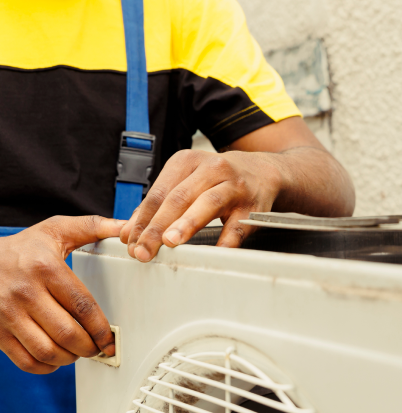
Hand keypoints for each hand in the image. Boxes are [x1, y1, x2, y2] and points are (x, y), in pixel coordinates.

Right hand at [0, 216, 125, 373]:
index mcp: (46, 269)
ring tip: (79, 352)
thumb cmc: (24, 247)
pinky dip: (46, 366)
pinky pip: (25, 361)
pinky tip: (56, 358)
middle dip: (89, 347)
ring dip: (70, 358)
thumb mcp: (57, 229)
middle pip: (67, 333)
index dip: (101, 328)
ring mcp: (8, 314)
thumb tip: (125, 227)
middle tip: (98, 347)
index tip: (111, 339)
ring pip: (47, 351)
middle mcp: (25, 293)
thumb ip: (93, 227)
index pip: (82, 306)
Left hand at [121, 149, 282, 260]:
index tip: (129, 241)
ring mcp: (234, 186)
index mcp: (187, 161)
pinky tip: (215, 251)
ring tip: (171, 241)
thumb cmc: (217, 180)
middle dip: (157, 226)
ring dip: (187, 223)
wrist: (262, 172)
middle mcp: (212, 169)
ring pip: (208, 203)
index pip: (159, 192)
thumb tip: (127, 231)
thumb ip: (159, 205)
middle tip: (142, 249)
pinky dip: (227, 239)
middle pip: (179, 198)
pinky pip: (238, 225)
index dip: (142, 218)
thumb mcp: (187, 181)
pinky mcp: (253, 205)